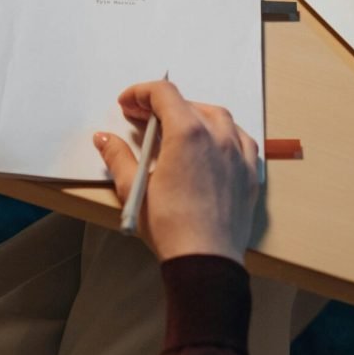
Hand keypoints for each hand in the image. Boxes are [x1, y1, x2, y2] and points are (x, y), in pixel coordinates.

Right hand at [93, 79, 258, 263]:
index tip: (127, 104)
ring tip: (176, 126)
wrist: (206, 261)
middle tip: (140, 117)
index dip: (140, 93)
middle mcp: (217, 136)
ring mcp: (237, 153)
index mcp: (187, 133)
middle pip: (189, 104)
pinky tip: (213, 145)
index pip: (164, 94)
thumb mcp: (134, 189)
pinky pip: (240, 139)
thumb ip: (118, 157)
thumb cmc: (170, 227)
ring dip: (194, 114)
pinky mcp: (249, 173)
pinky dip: (223, 133)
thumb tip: (104, 138)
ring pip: (218, 117)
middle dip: (161, 106)